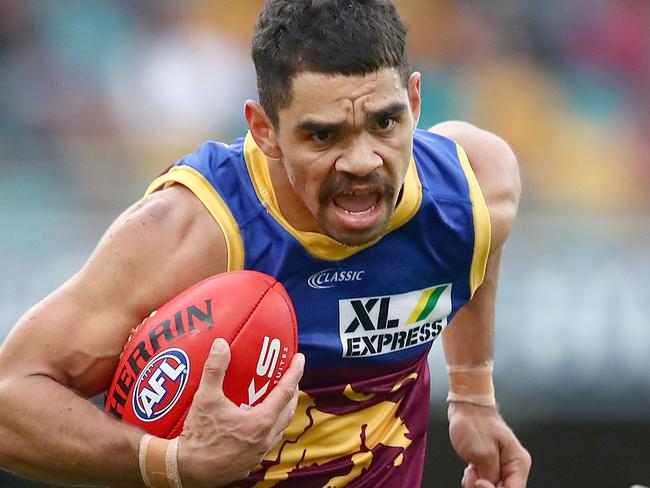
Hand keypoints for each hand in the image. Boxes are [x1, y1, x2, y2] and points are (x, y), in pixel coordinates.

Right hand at [177, 338, 303, 487]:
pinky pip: (266, 443)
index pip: (285, 392)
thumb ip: (215, 369)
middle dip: (292, 392)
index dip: (294, 373)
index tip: (299, 359)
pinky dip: (267, 429)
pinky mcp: (249, 464)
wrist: (185, 470)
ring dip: (280, 412)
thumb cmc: (198, 436)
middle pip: (287, 411)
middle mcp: (265, 439)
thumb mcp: (206, 398)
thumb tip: (222, 345)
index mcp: (261, 421)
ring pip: (278, 429)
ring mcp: (258, 454)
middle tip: (289, 377)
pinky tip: (256, 424)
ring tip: (275, 399)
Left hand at [448, 402, 530, 487]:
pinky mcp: (490, 466)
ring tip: (470, 470)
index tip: (480, 482)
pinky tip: (470, 470)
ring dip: (477, 484)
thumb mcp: (482, 452)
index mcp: (518, 463)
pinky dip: (475, 481)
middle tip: (473, 476)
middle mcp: (513, 467)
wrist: (465, 407)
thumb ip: (490, 475)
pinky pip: (485, 483)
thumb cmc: (475, 422)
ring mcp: (502, 467)